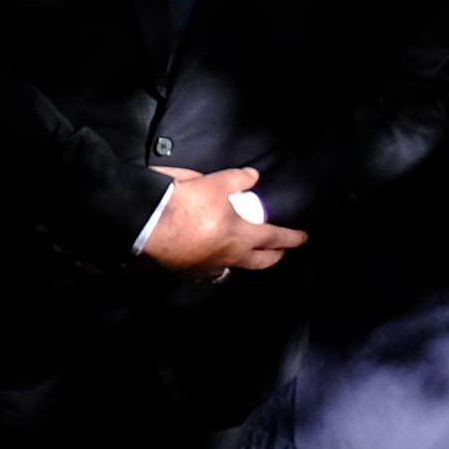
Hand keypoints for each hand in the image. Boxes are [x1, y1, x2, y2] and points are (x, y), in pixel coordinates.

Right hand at [139, 161, 304, 274]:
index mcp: (241, 236)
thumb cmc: (184, 204)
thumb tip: (252, 175)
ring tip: (243, 258)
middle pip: (259, 262)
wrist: (146, 223)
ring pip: (232, 270)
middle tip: (278, 252)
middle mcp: (228, 256)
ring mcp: (206, 267)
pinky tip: (208, 263)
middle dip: (273, 257)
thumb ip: (237, 179)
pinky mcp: (185, 271)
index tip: (302, 238)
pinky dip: (212, 267)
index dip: (291, 237)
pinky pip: (205, 273)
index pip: (275, 237)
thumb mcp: (214, 183)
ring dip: (242, 264)